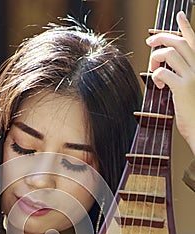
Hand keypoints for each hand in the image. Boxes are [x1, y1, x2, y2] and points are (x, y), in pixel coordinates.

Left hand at [146, 11, 194, 154]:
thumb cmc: (194, 112)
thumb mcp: (190, 88)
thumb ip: (182, 75)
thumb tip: (165, 67)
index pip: (194, 40)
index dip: (185, 26)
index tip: (179, 14)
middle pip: (178, 42)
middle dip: (161, 39)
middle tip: (149, 43)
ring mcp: (192, 76)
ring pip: (170, 53)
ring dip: (156, 58)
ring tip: (153, 68)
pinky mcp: (182, 88)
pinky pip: (163, 72)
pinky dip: (156, 75)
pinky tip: (159, 85)